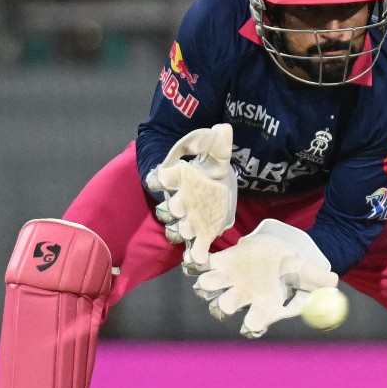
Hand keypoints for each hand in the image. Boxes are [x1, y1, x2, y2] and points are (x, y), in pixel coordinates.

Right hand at [146, 123, 236, 272]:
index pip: (162, 178)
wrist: (216, 188)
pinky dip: (194, 254)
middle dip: (174, 207)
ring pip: (177, 227)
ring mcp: (188, 219)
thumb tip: (223, 128)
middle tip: (179, 207)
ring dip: (182, 228)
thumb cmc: (209, 171)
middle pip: (169, 206)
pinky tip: (197, 259)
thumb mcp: (217, 157)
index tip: (164, 175)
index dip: (163, 178)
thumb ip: (218, 145)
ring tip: (189, 229)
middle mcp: (178, 201)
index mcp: (178, 180)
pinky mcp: (201, 234)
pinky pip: (193, 246)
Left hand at [191, 219, 338, 337]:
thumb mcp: (311, 273)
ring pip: (206, 290)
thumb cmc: (297, 268)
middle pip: (222, 308)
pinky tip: (198, 258)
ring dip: (208, 285)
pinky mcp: (220, 262)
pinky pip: (199, 267)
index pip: (253, 324)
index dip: (252, 325)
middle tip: (235, 295)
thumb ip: (320, 280)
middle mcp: (242, 297)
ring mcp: (228, 280)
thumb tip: (332, 284)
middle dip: (225, 304)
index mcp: (262, 306)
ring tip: (217, 276)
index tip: (254, 321)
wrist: (283, 249)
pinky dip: (194, 264)